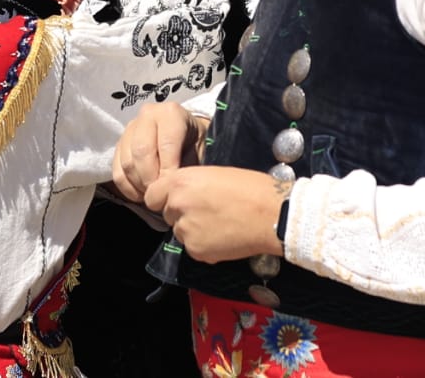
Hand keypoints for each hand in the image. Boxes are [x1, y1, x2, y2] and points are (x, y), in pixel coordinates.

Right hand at [113, 103, 205, 204]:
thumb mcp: (200, 150)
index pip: (166, 144)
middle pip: (141, 152)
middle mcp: (147, 115)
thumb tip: (173, 186)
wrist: (187, 135)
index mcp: (171, 113)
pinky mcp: (119, 145)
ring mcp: (130, 129)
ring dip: (140, 185)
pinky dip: (129, 188)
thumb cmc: (195, 144)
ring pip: (127, 163)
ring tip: (154, 195)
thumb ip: (188, 166)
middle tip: (161, 195)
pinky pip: (117, 172)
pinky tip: (142, 194)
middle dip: (151, 179)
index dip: (168, 171)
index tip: (172, 189)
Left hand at [144, 166, 287, 262]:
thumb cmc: (250, 188)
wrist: (272, 213)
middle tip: (206, 210)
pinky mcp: (197, 251)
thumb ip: (190, 185)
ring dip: (194, 229)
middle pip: (167, 214)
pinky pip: (194, 247)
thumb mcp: (213, 174)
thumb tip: (181, 195)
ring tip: (219, 222)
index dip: (164, 198)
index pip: (152, 196)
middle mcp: (178, 206)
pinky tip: (224, 235)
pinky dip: (205, 244)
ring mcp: (186, 231)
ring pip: (180, 232)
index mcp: (180, 182)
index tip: (176, 200)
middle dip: (181, 214)